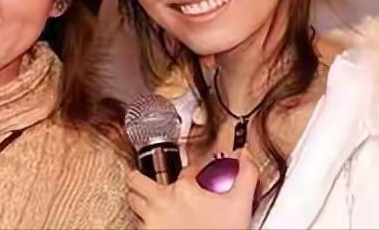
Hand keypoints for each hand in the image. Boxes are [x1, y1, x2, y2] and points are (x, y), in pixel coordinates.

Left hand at [126, 151, 258, 229]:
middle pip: (137, 180)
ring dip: (138, 199)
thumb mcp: (240, 204)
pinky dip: (142, 220)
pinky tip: (152, 221)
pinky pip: (136, 223)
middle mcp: (162, 202)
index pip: (186, 171)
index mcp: (184, 189)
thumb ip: (245, 176)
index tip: (196, 179)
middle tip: (144, 179)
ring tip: (146, 200)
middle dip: (140, 178)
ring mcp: (151, 220)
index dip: (193, 172)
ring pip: (133, 201)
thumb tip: (245, 156)